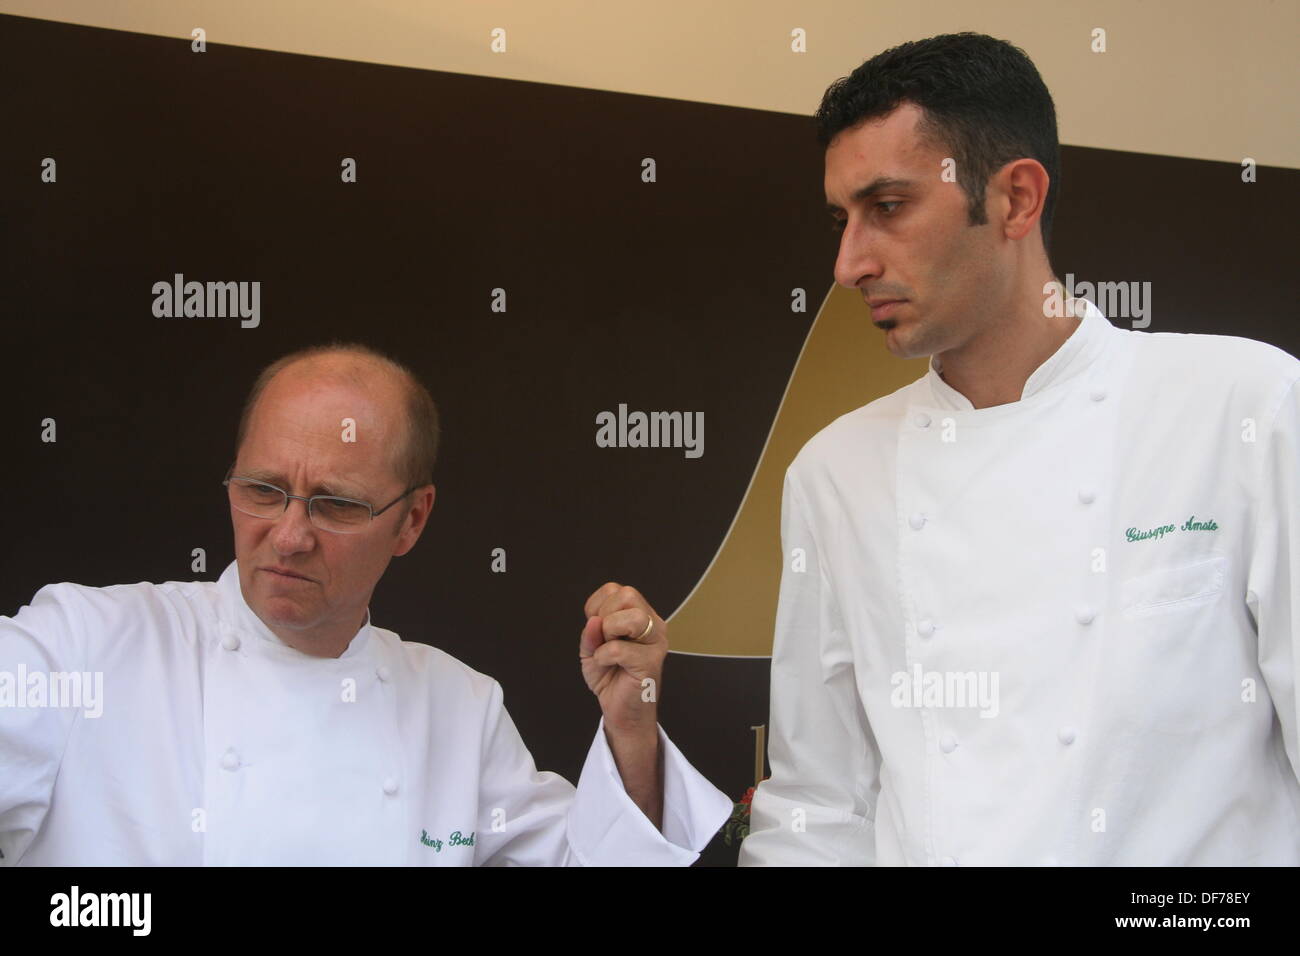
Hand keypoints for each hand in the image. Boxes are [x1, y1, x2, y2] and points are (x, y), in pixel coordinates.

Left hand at [579, 583, 664, 737]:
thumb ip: (590, 632)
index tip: (596, 628)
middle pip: (628, 594)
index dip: (597, 606)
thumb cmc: (610, 677)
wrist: (621, 711)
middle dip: (605, 615)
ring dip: (609, 633)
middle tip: (604, 638)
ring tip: (607, 650)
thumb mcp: (591, 649)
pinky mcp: (651, 662)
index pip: (616, 589)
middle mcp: (653, 624)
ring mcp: (656, 642)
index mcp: (640, 615)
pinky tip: (608, 665)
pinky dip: (604, 656)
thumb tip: (594, 621)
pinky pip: (619, 649)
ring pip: (632, 617)